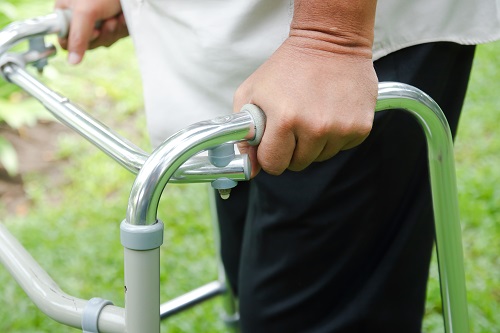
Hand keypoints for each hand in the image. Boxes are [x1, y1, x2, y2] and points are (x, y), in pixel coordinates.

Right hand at [55, 0, 126, 63]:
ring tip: (116, 17)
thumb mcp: (86, 11)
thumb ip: (77, 36)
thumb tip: (72, 61)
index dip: (79, 40)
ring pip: (104, 42)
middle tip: (107, 21)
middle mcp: (81, 17)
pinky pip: (117, 36)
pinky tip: (124, 18)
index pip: (65, 39)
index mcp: (66, 11)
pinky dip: (122, 28)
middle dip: (101, 34)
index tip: (91, 31)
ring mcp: (99, 20)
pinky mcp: (115, 24)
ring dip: (113, 31)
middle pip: (87, 44)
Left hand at [235, 35, 377, 176]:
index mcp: (284, 120)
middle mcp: (315, 127)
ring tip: (313, 112)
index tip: (273, 140)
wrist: (330, 40)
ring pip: (320, 157)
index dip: (270, 154)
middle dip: (291, 149)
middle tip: (293, 122)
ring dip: (313, 143)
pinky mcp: (360, 127)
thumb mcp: (251, 92)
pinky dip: (334, 136)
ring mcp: (340, 129)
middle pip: (297, 164)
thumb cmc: (287, 66)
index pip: (273, 164)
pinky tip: (331, 112)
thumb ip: (244, 133)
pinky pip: (341, 148)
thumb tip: (250, 168)